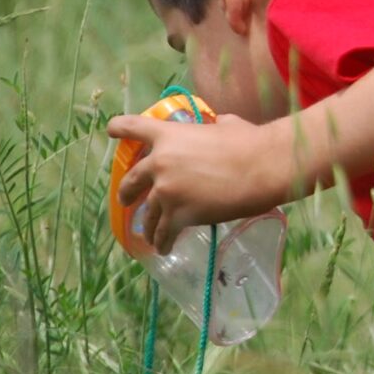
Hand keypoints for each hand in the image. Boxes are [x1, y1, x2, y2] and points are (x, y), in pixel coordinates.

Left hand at [108, 110, 293, 253]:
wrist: (262, 167)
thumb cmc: (250, 142)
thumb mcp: (225, 125)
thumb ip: (211, 126)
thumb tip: (218, 126)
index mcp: (168, 135)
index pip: (132, 127)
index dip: (118, 129)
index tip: (111, 132)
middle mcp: (160, 163)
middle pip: (130, 180)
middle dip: (126, 193)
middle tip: (126, 201)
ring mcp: (166, 191)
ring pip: (147, 214)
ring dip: (147, 226)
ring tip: (150, 236)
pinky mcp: (179, 215)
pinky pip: (164, 233)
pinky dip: (162, 242)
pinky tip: (165, 248)